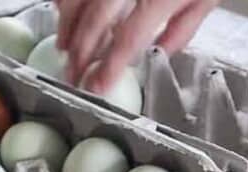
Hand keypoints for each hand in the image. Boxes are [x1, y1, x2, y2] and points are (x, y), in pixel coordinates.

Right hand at [57, 0, 218, 93]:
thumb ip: (184, 26)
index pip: (129, 37)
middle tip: (73, 73)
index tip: (96, 85)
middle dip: (82, 50)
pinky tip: (63, 9)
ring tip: (65, 47)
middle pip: (97, 18)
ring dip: (68, 23)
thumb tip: (164, 51)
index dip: (109, 65)